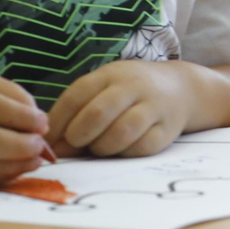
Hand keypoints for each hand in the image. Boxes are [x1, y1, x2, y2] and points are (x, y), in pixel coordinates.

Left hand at [46, 61, 191, 157]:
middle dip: (77, 136)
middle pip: (97, 114)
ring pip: (120, 133)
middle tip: (73, 146)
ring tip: (99, 147)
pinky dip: (125, 153)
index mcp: (110, 74)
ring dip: (101, 147)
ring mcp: (153, 107)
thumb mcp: (105, 88)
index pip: (76, 96)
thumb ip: (79, 110)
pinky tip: (121, 149)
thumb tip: (53, 145)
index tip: (48, 140)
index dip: (58, 122)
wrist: (181, 88)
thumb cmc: (130, 91)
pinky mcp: (167, 130)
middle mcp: (133, 87)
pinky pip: (141, 148)